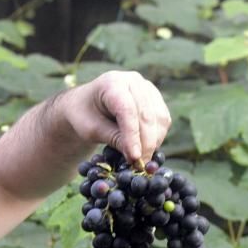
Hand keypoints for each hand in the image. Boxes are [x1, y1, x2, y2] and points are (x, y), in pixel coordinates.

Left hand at [54, 71, 170, 163]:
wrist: (86, 104)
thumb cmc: (84, 116)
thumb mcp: (90, 130)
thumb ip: (112, 138)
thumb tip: (135, 155)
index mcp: (112, 83)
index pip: (127, 110)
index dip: (132, 136)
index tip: (134, 157)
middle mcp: (133, 81)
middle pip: (146, 115)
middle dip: (145, 144)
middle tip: (139, 166)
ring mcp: (147, 88)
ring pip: (159, 118)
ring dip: (153, 142)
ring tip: (140, 159)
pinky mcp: (155, 98)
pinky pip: (163, 119)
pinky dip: (157, 137)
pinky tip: (145, 149)